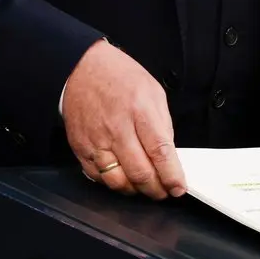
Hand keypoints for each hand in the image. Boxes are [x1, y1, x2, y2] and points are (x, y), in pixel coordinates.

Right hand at [61, 41, 185, 198]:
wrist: (82, 68)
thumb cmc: (119, 77)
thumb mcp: (153, 92)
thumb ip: (163, 124)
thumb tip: (169, 155)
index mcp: (140, 111)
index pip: (160, 152)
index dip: (172, 176)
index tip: (178, 187)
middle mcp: (117, 128)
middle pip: (140, 172)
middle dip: (156, 189)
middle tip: (164, 191)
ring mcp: (96, 140)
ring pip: (118, 181)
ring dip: (135, 190)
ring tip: (144, 185)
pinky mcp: (81, 148)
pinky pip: (98, 177)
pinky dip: (113, 183)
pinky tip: (123, 177)